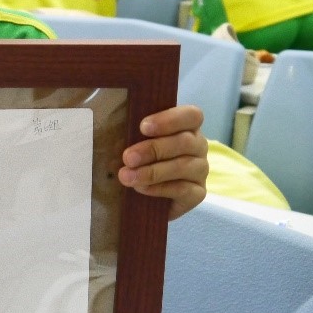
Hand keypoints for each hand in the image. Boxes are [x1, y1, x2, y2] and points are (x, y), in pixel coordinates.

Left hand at [119, 105, 207, 220]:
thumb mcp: (132, 143)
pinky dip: (159, 188)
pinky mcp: (198, 193)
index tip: (143, 127)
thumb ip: (130, 134)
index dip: (169, 120)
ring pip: (184, 166)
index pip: (191, 115)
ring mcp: (200, 170)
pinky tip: (141, 188)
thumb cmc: (137, 161)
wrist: (143, 197)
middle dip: (153, 149)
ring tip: (127, 177)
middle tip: (127, 158)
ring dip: (152, 172)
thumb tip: (112, 127)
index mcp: (186, 127)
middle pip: (185, 141)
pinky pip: (183, 189)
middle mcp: (198, 146)